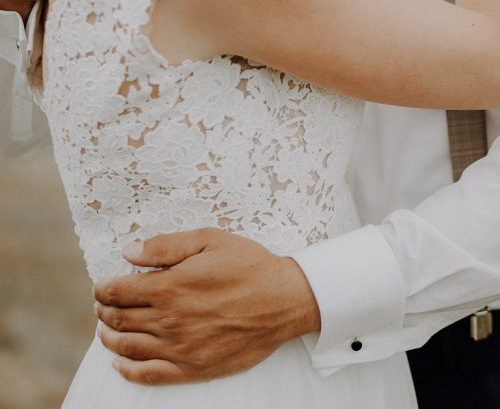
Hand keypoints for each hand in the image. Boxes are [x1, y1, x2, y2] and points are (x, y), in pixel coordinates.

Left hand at [94, 228, 320, 384]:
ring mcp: (180, 348)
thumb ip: (165, 246)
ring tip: (104, 331)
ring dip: (109, 338)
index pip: (120, 291)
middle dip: (104, 311)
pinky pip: (150, 374)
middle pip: (119, 319)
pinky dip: (128, 370)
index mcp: (170, 286)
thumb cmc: (248, 265)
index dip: (104, 288)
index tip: (102, 285)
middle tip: (101, 306)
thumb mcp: (208, 240)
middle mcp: (169, 320)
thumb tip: (129, 252)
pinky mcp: (193, 368)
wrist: (283, 300)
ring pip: (129, 347)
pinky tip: (120, 363)